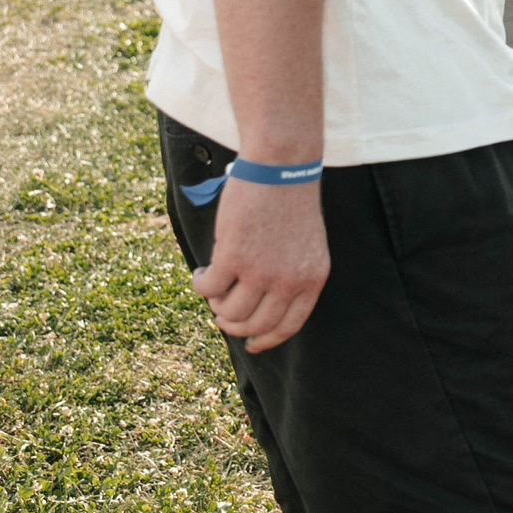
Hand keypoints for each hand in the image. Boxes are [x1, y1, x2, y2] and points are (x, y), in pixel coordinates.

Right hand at [190, 177, 329, 351]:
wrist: (282, 168)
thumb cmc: (290, 202)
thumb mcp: (303, 245)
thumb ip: (288, 276)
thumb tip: (255, 309)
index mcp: (312, 278)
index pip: (289, 325)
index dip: (267, 339)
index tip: (252, 344)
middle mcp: (289, 280)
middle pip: (254, 325)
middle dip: (233, 324)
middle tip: (221, 312)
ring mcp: (261, 272)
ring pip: (228, 312)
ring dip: (215, 303)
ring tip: (212, 283)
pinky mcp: (234, 258)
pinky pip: (207, 289)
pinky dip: (199, 283)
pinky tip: (201, 272)